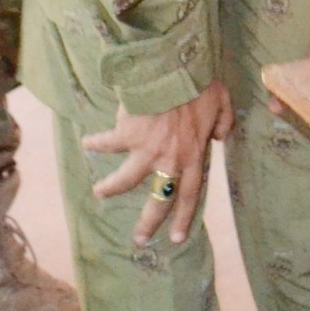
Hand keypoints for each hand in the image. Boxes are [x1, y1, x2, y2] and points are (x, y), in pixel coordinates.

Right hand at [83, 81, 234, 246]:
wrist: (175, 70)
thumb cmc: (200, 85)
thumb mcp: (223, 103)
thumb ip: (224, 122)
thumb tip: (220, 137)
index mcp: (193, 155)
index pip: (190, 194)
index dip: (182, 218)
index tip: (175, 238)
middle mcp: (170, 160)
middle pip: (158, 200)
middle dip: (148, 222)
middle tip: (138, 239)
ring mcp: (146, 150)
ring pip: (126, 179)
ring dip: (111, 187)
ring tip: (99, 192)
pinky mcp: (127, 135)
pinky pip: (108, 143)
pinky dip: (96, 143)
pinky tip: (86, 143)